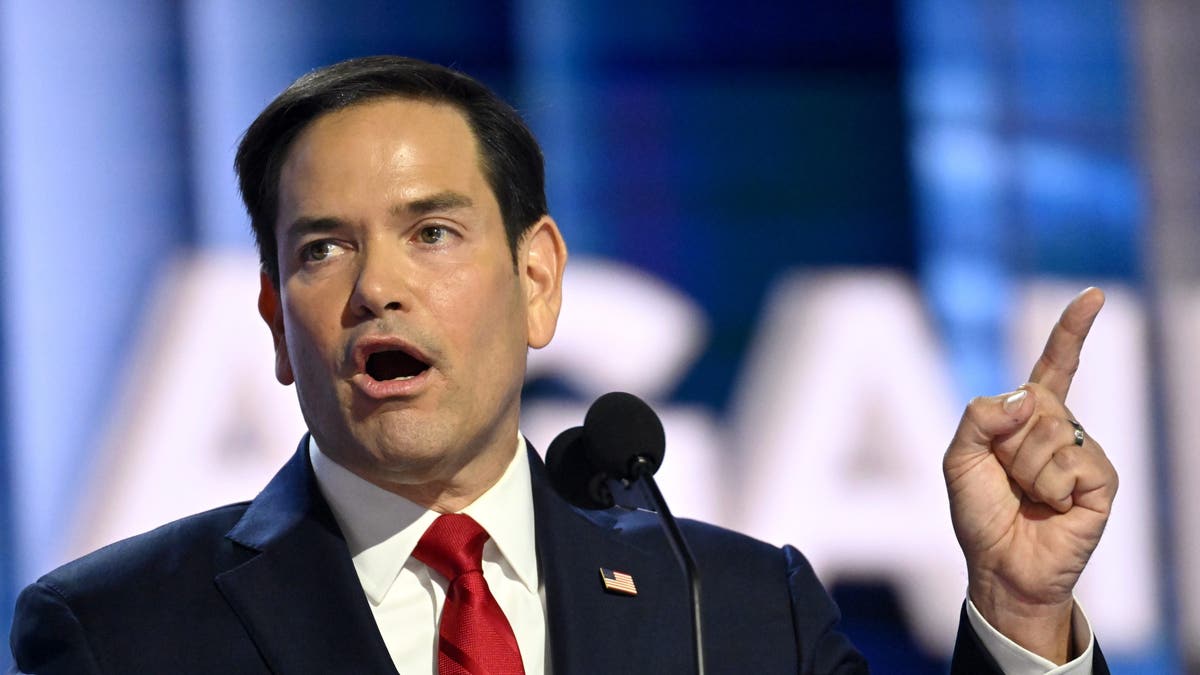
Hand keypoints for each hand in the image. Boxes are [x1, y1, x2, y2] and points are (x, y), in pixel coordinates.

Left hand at [943, 287, 1117, 662]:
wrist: (1000, 566)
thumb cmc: (979, 514)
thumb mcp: (957, 459)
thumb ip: (978, 418)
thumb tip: (1025, 396)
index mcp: (1027, 417)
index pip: (1054, 365)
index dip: (1072, 330)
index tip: (1093, 295)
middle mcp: (1061, 428)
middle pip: (1035, 401)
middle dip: (1007, 442)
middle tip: (1006, 477)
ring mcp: (1084, 453)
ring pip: (1049, 432)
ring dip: (1025, 469)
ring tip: (1027, 496)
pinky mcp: (1102, 481)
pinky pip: (1071, 462)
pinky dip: (1049, 486)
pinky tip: (1052, 507)